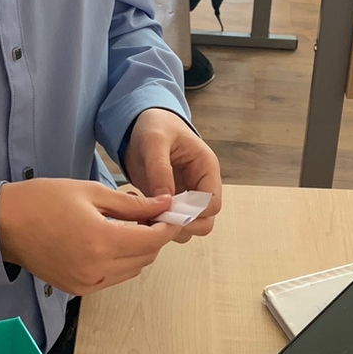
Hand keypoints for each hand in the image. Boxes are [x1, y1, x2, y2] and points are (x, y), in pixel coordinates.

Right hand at [0, 177, 180, 292]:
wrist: (2, 225)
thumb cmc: (44, 200)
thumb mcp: (91, 193)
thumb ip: (132, 204)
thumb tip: (164, 204)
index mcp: (102, 242)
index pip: (153, 240)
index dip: (168, 226)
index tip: (173, 212)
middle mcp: (97, 270)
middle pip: (146, 257)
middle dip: (155, 236)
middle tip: (152, 214)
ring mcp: (87, 284)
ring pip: (133, 270)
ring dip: (139, 250)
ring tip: (131, 225)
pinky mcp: (77, 289)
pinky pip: (113, 278)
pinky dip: (121, 262)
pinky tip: (112, 241)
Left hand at [122, 107, 222, 239]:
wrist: (141, 124)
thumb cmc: (155, 126)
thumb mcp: (155, 140)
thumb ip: (160, 169)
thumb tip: (166, 201)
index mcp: (206, 168)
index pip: (213, 203)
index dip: (194, 213)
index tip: (168, 210)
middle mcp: (201, 186)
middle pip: (205, 222)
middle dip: (182, 225)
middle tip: (154, 217)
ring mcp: (187, 197)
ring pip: (188, 228)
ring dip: (167, 228)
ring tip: (143, 214)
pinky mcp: (171, 203)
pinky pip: (170, 223)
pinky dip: (156, 225)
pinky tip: (139, 212)